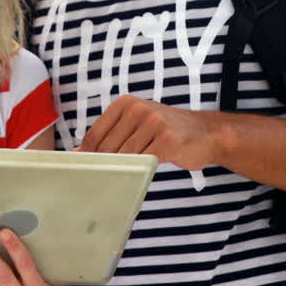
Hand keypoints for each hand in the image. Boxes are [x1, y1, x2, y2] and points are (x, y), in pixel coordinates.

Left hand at [77, 94, 215, 169]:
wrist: (206, 133)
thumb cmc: (167, 131)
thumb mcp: (137, 124)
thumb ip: (111, 135)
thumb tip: (79, 152)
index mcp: (126, 103)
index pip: (95, 134)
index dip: (86, 156)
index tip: (84, 171)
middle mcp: (139, 109)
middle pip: (107, 147)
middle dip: (103, 166)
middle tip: (101, 182)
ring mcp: (154, 123)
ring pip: (124, 157)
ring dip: (121, 172)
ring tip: (122, 180)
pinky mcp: (167, 140)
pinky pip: (143, 162)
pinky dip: (138, 173)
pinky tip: (140, 176)